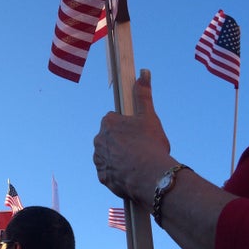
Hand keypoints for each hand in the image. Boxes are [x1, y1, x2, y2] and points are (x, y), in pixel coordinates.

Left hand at [93, 69, 173, 203]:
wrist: (150, 176)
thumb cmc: (150, 144)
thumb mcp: (149, 116)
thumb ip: (144, 94)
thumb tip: (144, 71)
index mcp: (108, 122)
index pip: (115, 120)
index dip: (128, 127)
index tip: (138, 134)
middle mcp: (98, 139)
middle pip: (111, 138)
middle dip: (122, 143)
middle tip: (140, 149)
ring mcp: (99, 159)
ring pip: (109, 156)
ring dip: (119, 159)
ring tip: (137, 164)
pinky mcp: (102, 176)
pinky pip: (109, 173)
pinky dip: (118, 174)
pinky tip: (131, 175)